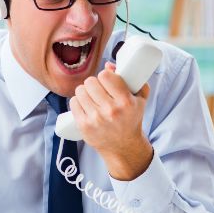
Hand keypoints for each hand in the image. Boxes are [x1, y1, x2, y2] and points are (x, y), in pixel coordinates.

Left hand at [70, 63, 152, 180]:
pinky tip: (84, 104)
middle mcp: (110, 110)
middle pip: (90, 82)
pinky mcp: (84, 126)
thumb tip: (108, 65)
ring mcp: (96, 119)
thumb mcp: (140, 99)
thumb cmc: (131, 120)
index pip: (105, 76)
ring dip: (84, 91)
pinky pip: (73, 102)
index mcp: (125, 101)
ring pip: (80, 91)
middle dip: (93, 83)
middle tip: (97, 89)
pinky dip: (77, 101)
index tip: (106, 81)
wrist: (123, 147)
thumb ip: (133, 79)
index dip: (104, 76)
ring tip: (91, 97)